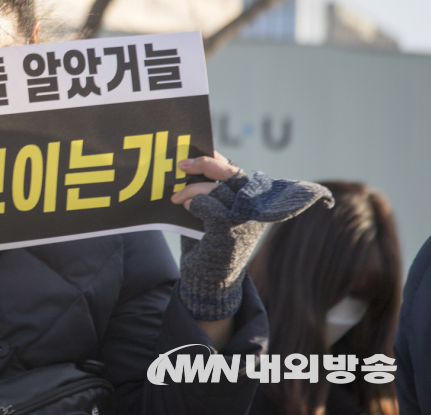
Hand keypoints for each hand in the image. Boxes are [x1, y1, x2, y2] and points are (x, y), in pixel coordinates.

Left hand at [171, 154, 332, 322]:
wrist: (208, 278)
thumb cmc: (207, 241)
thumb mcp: (209, 211)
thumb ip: (207, 191)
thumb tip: (186, 164)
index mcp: (251, 201)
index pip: (234, 170)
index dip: (215, 158)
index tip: (193, 151)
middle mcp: (254, 209)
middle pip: (232, 175)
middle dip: (206, 165)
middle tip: (181, 164)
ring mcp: (244, 222)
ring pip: (220, 190)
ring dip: (193, 189)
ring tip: (177, 196)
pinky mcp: (230, 233)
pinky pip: (213, 207)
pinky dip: (197, 203)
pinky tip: (186, 206)